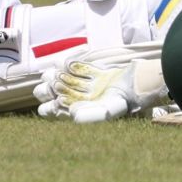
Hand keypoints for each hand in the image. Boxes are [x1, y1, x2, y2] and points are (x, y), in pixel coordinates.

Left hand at [34, 51, 166, 124]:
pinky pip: (84, 69)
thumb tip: (74, 117)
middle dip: (53, 92)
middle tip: (40, 89)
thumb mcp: (107, 110)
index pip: (69, 112)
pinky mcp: (103, 74)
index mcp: (92, 110)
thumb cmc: (125, 100)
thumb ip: (91, 115)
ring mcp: (98, 86)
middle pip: (68, 95)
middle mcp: (94, 99)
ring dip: (60, 77)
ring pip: (74, 81)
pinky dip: (72, 66)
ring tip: (47, 75)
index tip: (43, 109)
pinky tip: (60, 63)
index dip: (54, 110)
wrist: (141, 82)